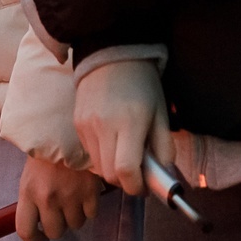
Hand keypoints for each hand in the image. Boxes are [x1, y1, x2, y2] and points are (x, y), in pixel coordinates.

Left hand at [13, 155, 102, 240]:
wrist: (69, 129)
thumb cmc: (48, 151)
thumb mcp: (30, 175)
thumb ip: (32, 199)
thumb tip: (37, 222)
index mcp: (29, 192)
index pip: (25, 231)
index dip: (33, 240)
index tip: (40, 237)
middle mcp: (48, 198)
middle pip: (54, 232)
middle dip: (58, 226)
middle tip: (60, 214)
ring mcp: (71, 196)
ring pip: (75, 225)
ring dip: (75, 216)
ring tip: (73, 198)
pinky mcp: (90, 192)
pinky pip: (91, 214)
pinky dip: (89, 207)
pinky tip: (85, 193)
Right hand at [73, 57, 171, 191]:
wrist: (111, 54)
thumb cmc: (142, 84)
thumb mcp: (161, 113)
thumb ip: (164, 147)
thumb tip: (162, 175)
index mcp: (130, 122)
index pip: (126, 170)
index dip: (136, 186)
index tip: (145, 186)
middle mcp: (104, 126)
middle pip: (110, 174)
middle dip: (125, 182)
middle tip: (138, 173)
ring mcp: (86, 125)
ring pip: (98, 167)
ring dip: (113, 170)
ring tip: (125, 154)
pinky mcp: (77, 124)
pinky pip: (90, 153)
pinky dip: (102, 156)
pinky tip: (112, 141)